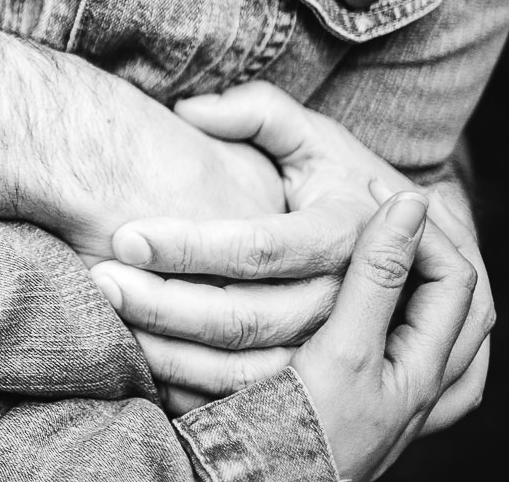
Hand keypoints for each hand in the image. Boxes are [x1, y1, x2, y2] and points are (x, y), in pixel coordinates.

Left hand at [89, 82, 491, 429]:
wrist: (406, 250)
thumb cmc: (342, 182)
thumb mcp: (317, 138)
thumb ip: (260, 113)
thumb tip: (191, 110)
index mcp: (344, 235)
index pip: (258, 248)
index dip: (188, 244)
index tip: (124, 237)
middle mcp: (344, 301)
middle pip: (244, 317)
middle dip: (164, 302)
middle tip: (101, 280)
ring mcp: (330, 348)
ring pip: (244, 368)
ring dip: (169, 349)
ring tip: (108, 316)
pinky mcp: (313, 377)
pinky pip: (249, 398)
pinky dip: (193, 387)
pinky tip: (142, 362)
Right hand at [290, 186, 477, 480]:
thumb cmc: (304, 430)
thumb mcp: (344, 348)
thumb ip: (376, 279)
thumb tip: (408, 207)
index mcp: (428, 368)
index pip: (454, 276)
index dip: (419, 226)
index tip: (370, 188)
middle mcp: (431, 389)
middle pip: (464, 302)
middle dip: (438, 244)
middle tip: (395, 201)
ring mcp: (410, 404)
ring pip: (451, 332)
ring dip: (433, 280)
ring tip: (402, 241)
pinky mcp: (381, 413)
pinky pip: (427, 360)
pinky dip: (417, 319)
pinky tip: (388, 309)